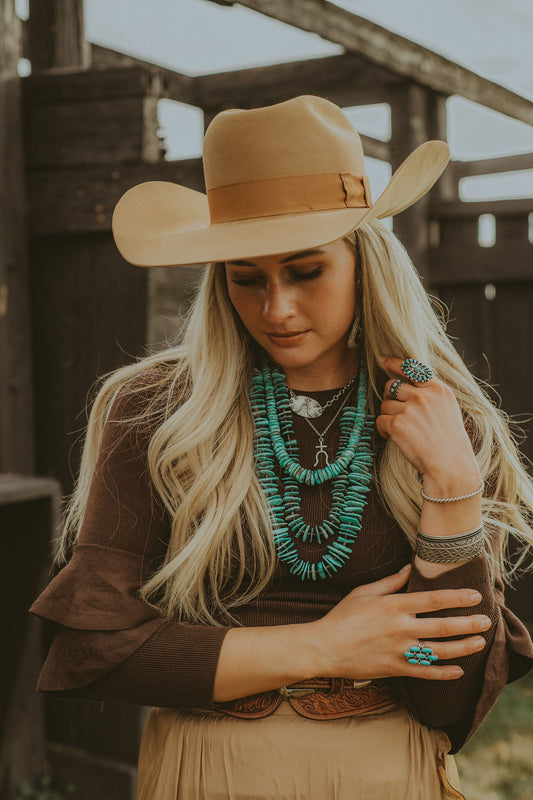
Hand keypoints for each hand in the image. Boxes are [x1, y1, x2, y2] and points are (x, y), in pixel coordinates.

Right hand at [308, 565, 489, 680]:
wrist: (325, 648)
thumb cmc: (342, 617)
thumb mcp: (364, 593)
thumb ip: (390, 582)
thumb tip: (409, 568)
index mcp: (394, 606)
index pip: (434, 600)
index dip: (457, 598)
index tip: (475, 596)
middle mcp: (401, 628)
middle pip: (443, 626)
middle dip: (468, 623)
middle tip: (486, 621)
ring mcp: (399, 651)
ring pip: (439, 651)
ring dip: (463, 647)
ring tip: (479, 642)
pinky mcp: (395, 669)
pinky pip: (425, 674)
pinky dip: (444, 673)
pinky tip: (458, 671)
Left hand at [377, 356, 480, 492]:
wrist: (450, 466)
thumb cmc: (450, 443)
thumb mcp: (448, 410)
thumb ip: (430, 396)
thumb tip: (405, 387)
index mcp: (438, 389)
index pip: (412, 368)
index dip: (394, 363)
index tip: (382, 360)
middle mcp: (424, 395)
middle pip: (392, 386)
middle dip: (389, 397)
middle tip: (395, 411)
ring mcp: (410, 408)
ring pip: (385, 405)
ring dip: (388, 417)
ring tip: (402, 431)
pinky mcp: (398, 423)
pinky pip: (380, 421)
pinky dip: (383, 430)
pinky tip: (393, 437)